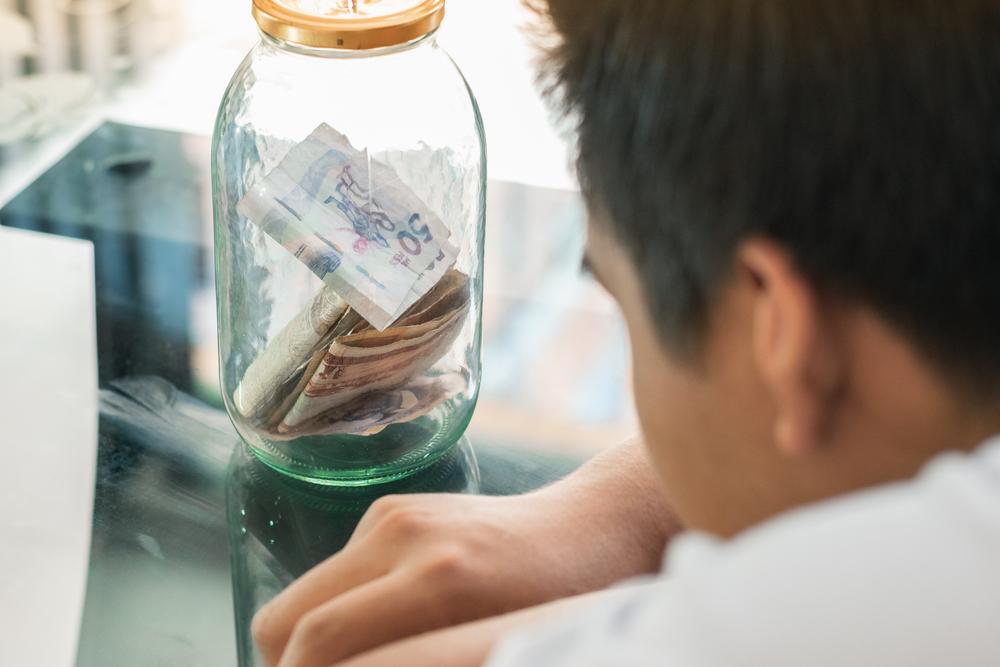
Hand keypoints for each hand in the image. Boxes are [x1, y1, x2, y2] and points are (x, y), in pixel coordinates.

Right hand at [253, 439, 679, 666]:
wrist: (590, 527)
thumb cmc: (564, 605)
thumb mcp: (496, 649)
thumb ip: (414, 663)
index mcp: (437, 579)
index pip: (317, 644)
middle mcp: (403, 536)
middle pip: (285, 620)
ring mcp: (392, 514)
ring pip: (301, 596)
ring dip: (309, 643)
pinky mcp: (390, 508)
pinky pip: (333, 574)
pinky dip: (336, 612)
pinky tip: (382, 631)